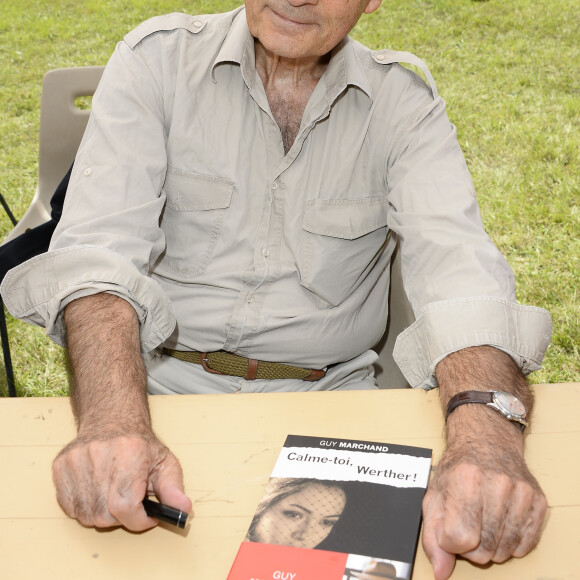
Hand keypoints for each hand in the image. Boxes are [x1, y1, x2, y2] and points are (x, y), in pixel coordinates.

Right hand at [52, 429, 191, 530]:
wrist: (112, 419)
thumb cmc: (140, 444)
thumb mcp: (165, 462)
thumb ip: (174, 489)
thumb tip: (183, 509)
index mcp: (129, 452)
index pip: (125, 506)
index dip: (138, 520)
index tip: (147, 517)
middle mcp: (99, 454)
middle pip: (105, 515)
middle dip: (122, 516)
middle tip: (131, 501)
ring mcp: (76, 460)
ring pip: (86, 515)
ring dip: (103, 514)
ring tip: (114, 495)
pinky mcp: (60, 466)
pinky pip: (69, 507)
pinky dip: (85, 508)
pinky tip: (98, 492)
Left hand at [422, 438, 546, 579]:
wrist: (486, 441)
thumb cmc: (458, 470)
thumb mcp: (435, 497)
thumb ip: (432, 537)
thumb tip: (441, 572)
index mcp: (465, 480)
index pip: (459, 539)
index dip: (451, 541)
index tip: (451, 527)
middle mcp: (496, 484)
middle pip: (483, 550)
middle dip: (471, 545)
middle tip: (468, 522)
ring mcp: (521, 492)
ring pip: (504, 551)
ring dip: (491, 546)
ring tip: (483, 521)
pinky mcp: (538, 501)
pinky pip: (525, 546)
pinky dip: (511, 543)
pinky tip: (501, 523)